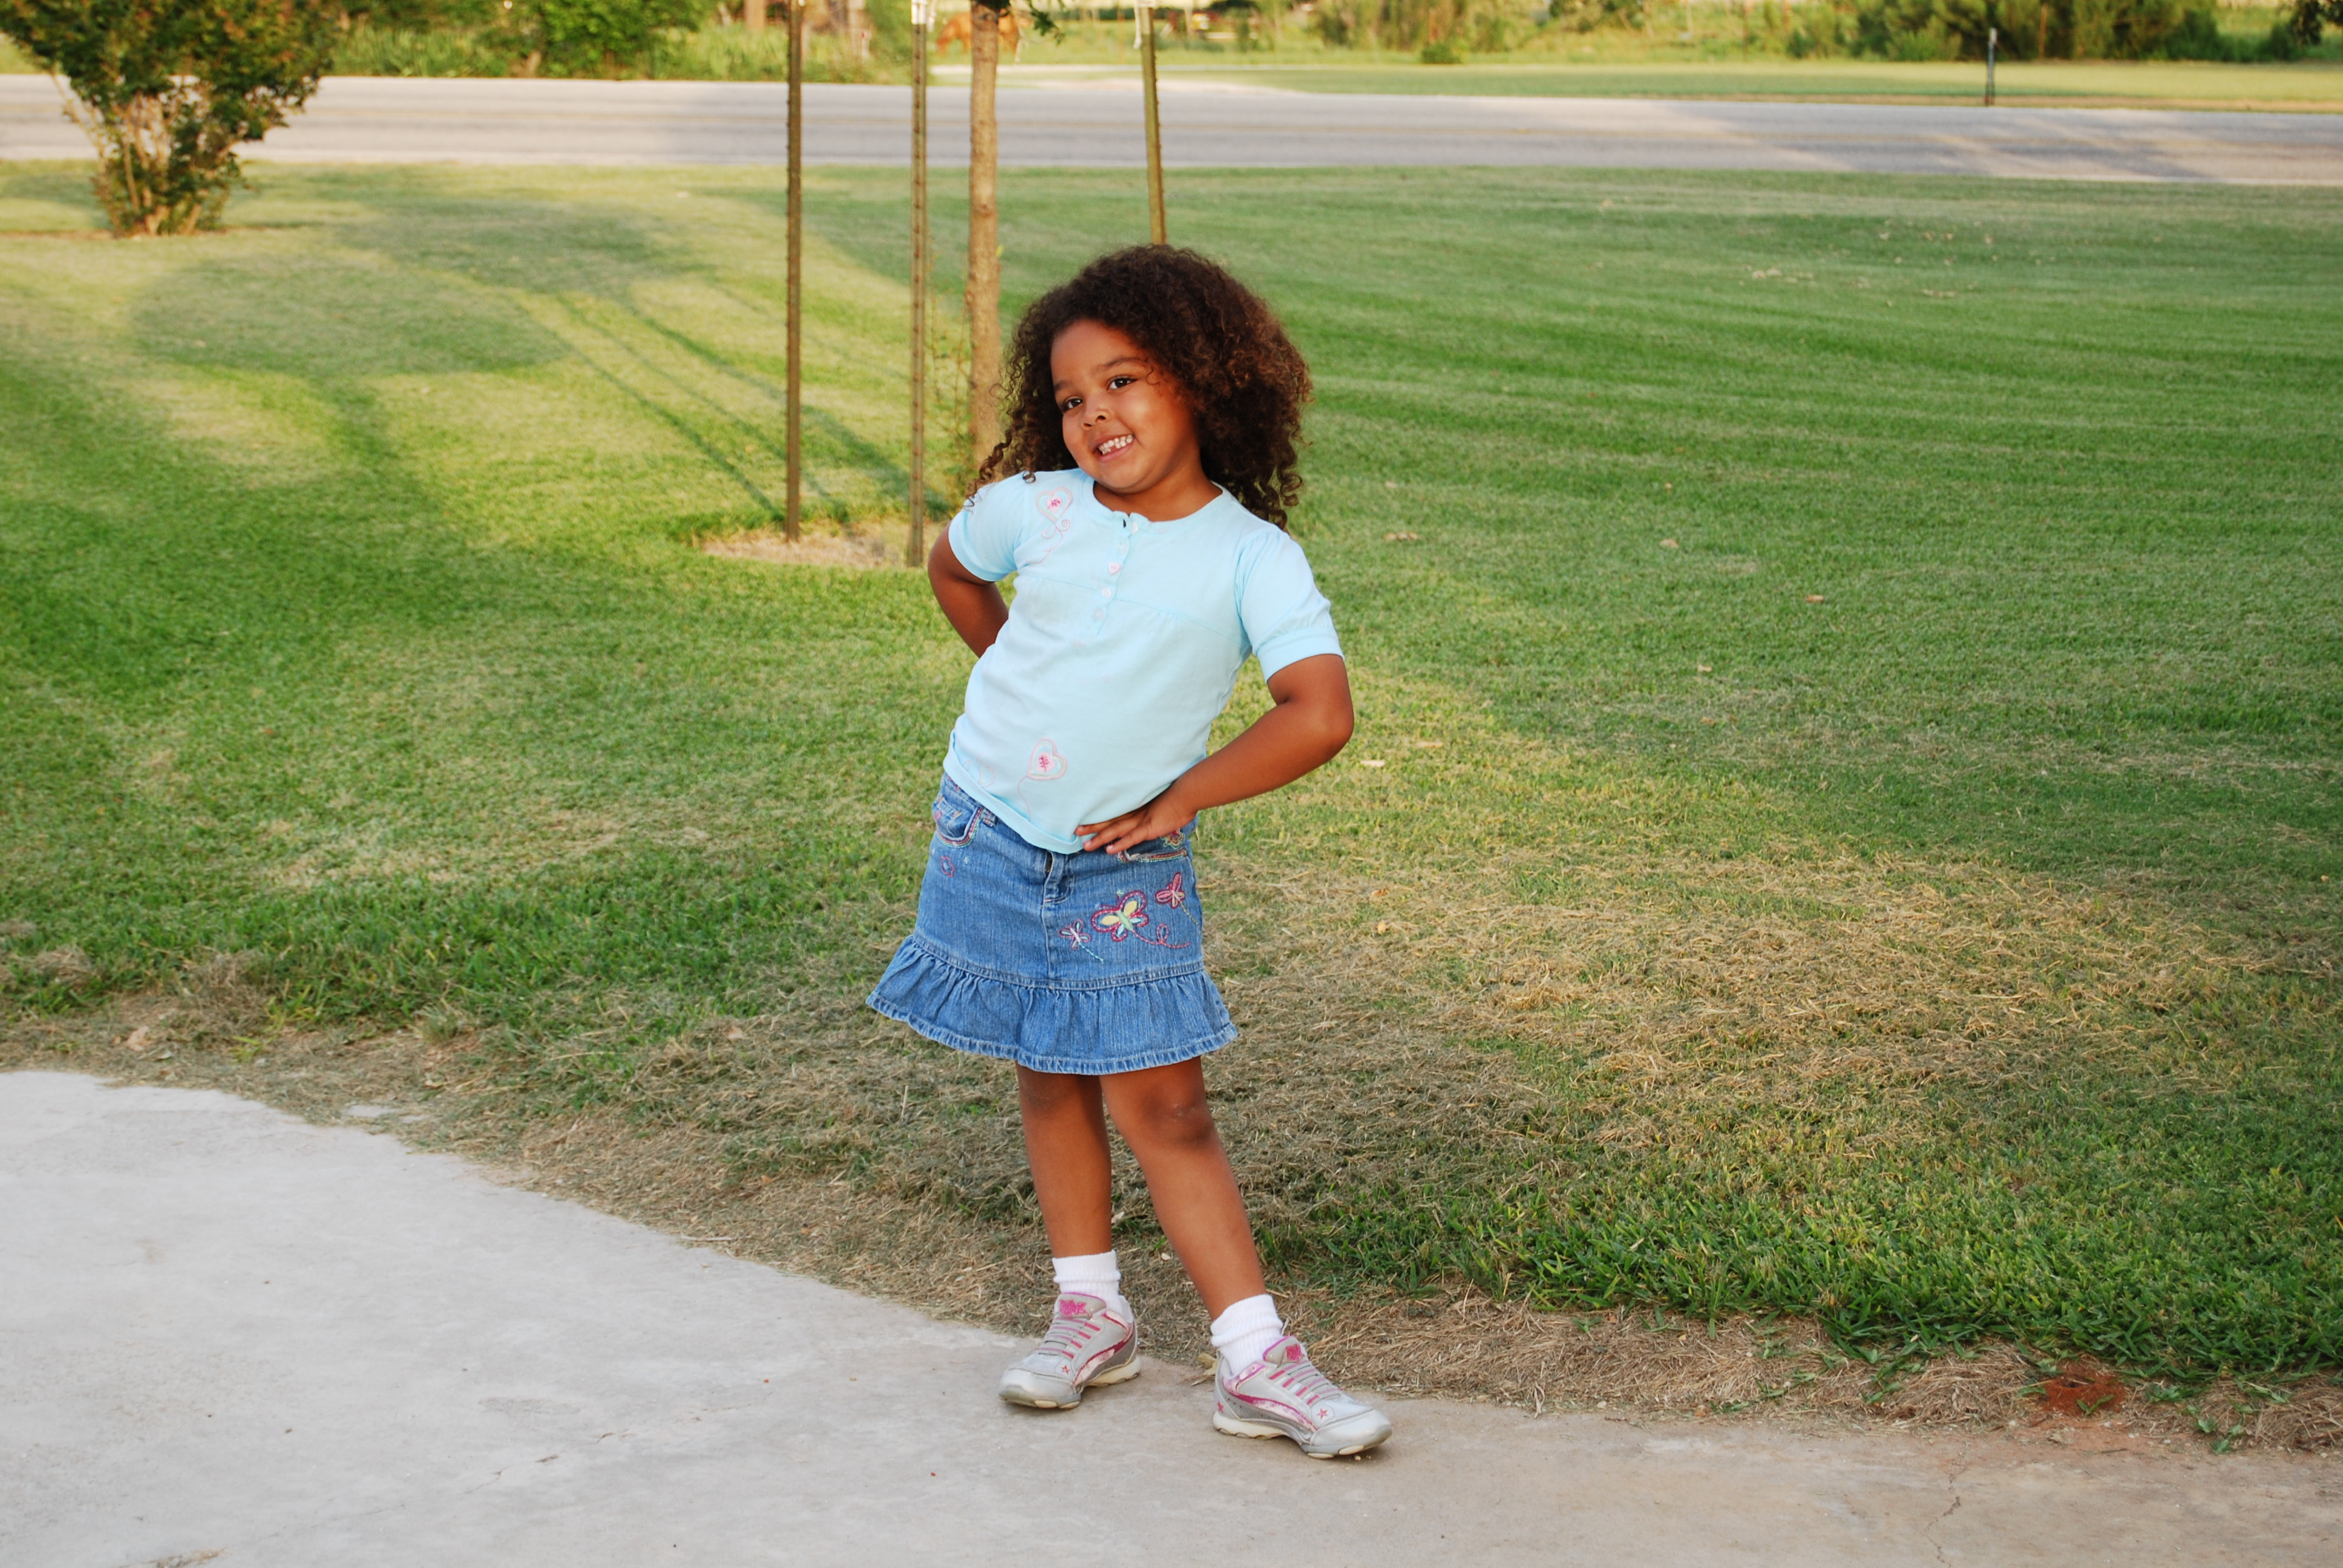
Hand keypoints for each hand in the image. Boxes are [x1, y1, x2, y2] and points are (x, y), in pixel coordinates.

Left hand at [1076, 790, 1195, 856]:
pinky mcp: (1149, 828)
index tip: (1085, 820)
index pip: (1114, 813)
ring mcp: (1141, 820)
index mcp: (1136, 806)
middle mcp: (1135, 812)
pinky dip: (1121, 844)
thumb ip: (1153, 805)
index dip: (1099, 817)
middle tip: (1075, 832)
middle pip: (1109, 821)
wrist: (1186, 793)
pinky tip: (1109, 850)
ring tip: (1086, 846)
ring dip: (1100, 838)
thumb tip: (1152, 808)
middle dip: (1092, 827)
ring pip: (1115, 830)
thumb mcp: (1161, 800)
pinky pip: (1132, 838)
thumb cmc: (1176, 795)